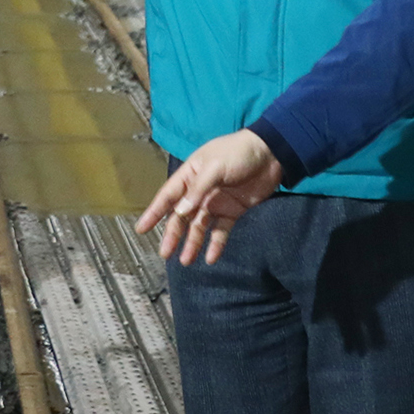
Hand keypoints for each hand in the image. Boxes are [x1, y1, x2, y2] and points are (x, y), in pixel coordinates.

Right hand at [134, 129, 284, 264]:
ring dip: (192, 243)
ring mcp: (216, 202)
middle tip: (165, 254)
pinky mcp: (233, 211)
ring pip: (199, 226)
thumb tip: (181, 212)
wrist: (272, 153)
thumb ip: (198, 189)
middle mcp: (200, 191)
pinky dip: (216, 244)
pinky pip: (221, 231)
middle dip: (173, 234)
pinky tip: (211, 258)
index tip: (141, 229)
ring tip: (186, 261)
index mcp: (191, 175)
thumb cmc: (239, 152)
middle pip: (182, 216)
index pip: (168, 196)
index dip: (154, 212)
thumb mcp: (216, 166)